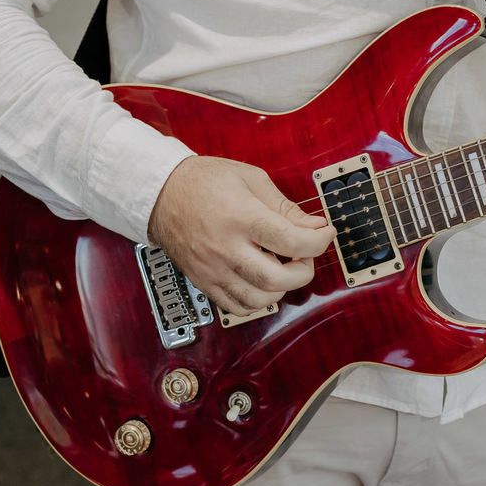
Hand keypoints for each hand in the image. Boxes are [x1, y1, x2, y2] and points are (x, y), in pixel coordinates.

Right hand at [147, 156, 335, 315]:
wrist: (160, 193)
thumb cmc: (204, 181)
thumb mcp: (250, 179)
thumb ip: (284, 206)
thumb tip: (313, 226)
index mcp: (240, 217)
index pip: (291, 241)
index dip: (318, 241)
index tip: (325, 234)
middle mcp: (226, 247)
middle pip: (277, 279)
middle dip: (304, 270)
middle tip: (305, 254)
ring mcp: (213, 269)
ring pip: (259, 299)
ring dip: (282, 288)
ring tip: (281, 266)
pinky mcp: (204, 282)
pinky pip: (237, 307)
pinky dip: (257, 301)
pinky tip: (261, 280)